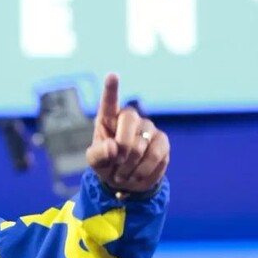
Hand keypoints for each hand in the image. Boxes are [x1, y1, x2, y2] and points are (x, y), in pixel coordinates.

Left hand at [86, 74, 169, 192]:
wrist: (126, 181)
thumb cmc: (107, 164)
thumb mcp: (95, 162)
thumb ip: (98, 154)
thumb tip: (113, 148)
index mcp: (108, 118)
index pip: (109, 101)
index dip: (111, 89)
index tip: (112, 75)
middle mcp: (130, 118)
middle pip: (128, 122)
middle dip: (121, 148)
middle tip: (116, 164)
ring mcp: (148, 128)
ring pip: (141, 144)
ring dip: (129, 166)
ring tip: (123, 174)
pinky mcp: (162, 141)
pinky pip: (155, 155)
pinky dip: (142, 170)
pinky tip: (136, 175)